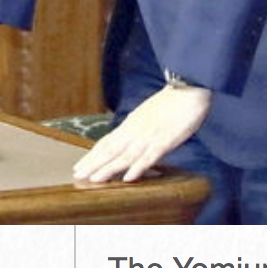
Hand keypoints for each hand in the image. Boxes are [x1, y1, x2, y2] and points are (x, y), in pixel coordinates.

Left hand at [71, 84, 211, 183]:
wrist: (188, 88)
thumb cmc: (170, 103)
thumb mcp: (147, 116)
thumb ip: (136, 129)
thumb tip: (126, 140)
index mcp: (130, 125)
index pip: (106, 142)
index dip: (92, 155)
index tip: (79, 167)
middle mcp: (135, 130)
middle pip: (110, 150)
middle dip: (93, 164)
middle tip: (78, 176)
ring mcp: (149, 135)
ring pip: (125, 155)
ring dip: (109, 168)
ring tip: (95, 179)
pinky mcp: (165, 139)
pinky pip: (149, 156)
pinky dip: (138, 167)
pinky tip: (128, 178)